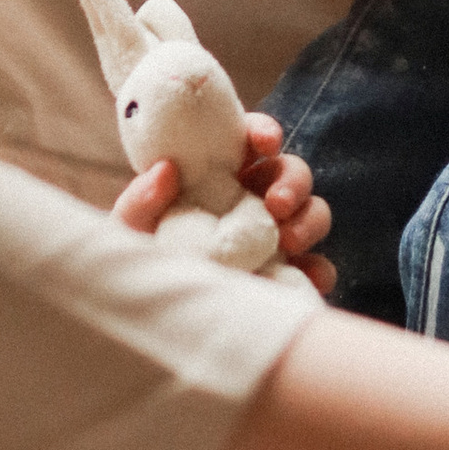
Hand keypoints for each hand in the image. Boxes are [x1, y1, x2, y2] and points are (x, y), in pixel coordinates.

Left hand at [114, 121, 335, 293]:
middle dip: (292, 181)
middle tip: (277, 203)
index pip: (248, 140)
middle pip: (290, 172)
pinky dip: (320, 270)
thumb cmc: (139, 258)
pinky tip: (308, 277)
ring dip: (310, 219)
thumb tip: (166, 170)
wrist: (149, 317)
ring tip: (289, 240)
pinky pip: (318, 267)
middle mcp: (251, 200)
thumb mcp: (128, 228)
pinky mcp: (289, 276)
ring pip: (312, 213)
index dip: (263, 132)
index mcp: (218, 175)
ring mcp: (274, 237)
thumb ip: (140, 199)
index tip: (264, 143)